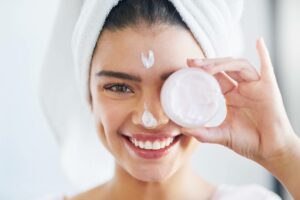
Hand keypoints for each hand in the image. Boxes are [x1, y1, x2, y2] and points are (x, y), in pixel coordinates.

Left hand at [182, 38, 295, 162]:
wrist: (271, 151)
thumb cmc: (249, 142)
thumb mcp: (222, 135)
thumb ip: (203, 133)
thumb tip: (181, 128)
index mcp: (232, 97)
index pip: (215, 78)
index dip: (202, 71)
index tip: (187, 66)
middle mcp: (242, 88)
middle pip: (224, 68)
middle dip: (208, 63)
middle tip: (191, 62)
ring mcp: (255, 86)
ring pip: (239, 65)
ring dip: (222, 63)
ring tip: (205, 67)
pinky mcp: (269, 87)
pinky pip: (266, 67)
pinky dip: (263, 53)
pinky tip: (258, 41)